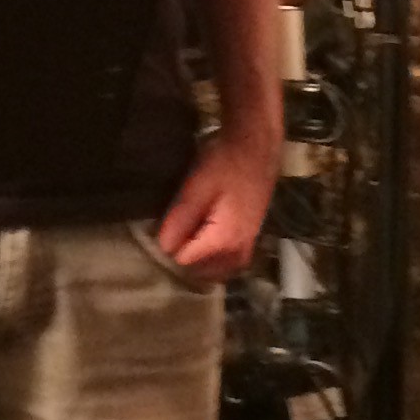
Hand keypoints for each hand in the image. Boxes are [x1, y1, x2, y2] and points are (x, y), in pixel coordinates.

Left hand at [155, 124, 279, 281]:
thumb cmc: (224, 164)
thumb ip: (179, 220)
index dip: (171, 247)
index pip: (186, 261)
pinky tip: (207, 244)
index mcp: (223, 240)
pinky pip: (233, 261)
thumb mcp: (196, 188)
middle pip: (205, 273)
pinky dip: (218, 260)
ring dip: (204, 264)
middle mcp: (239, 249)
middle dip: (187, 260)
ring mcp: (248, 243)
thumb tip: (164, 247)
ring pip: (221, 271)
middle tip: (174, 238)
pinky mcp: (252, 235)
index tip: (165, 230)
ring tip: (188, 245)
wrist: (256, 146)